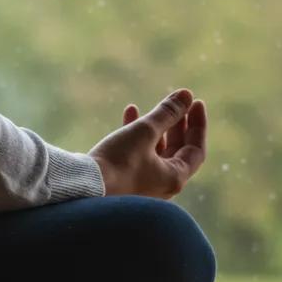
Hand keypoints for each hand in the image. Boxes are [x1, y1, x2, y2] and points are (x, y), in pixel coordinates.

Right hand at [88, 88, 207, 198]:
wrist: (84, 186)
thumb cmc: (118, 161)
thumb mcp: (145, 131)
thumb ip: (167, 112)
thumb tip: (186, 95)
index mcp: (174, 178)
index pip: (196, 149)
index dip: (198, 124)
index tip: (196, 102)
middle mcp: (162, 185)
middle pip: (177, 150)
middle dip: (177, 124)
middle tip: (177, 103)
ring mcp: (143, 184)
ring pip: (156, 151)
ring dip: (156, 127)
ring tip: (153, 107)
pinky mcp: (125, 180)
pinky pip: (138, 154)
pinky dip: (137, 135)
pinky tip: (130, 113)